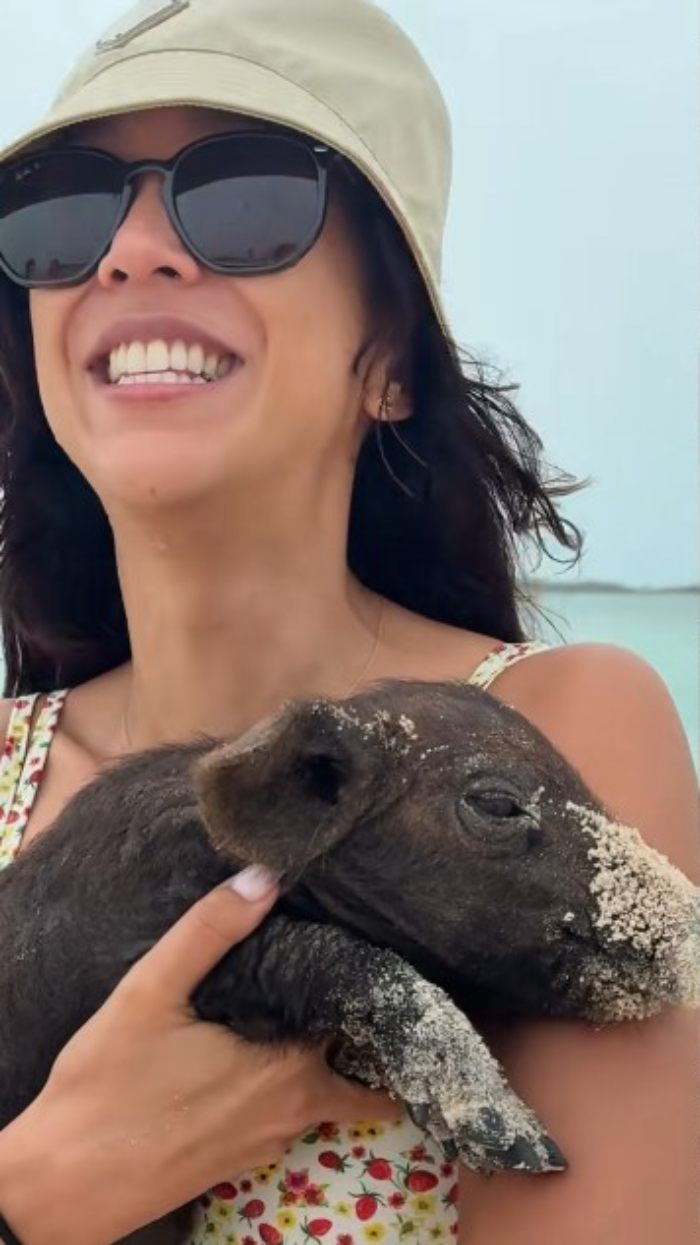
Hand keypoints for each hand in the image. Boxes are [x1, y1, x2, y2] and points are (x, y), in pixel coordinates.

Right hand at [0, 869, 396, 1244]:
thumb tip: (265, 876)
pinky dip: (289, 1078)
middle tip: (355, 973)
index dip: (365, 986)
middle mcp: (291, 1113)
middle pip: (349, 1063)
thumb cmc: (106, 1088)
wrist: (61, 1186)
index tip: (375, 950)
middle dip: (359, 1027)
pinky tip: (259, 1046)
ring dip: (324, 1054)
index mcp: (288, 1071)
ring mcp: (266, 1144)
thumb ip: (210, 931)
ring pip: (318, 1090)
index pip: (356, 1023)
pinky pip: (284, 1110)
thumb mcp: (151, 993)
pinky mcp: (238, 1160)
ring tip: (313, 1000)